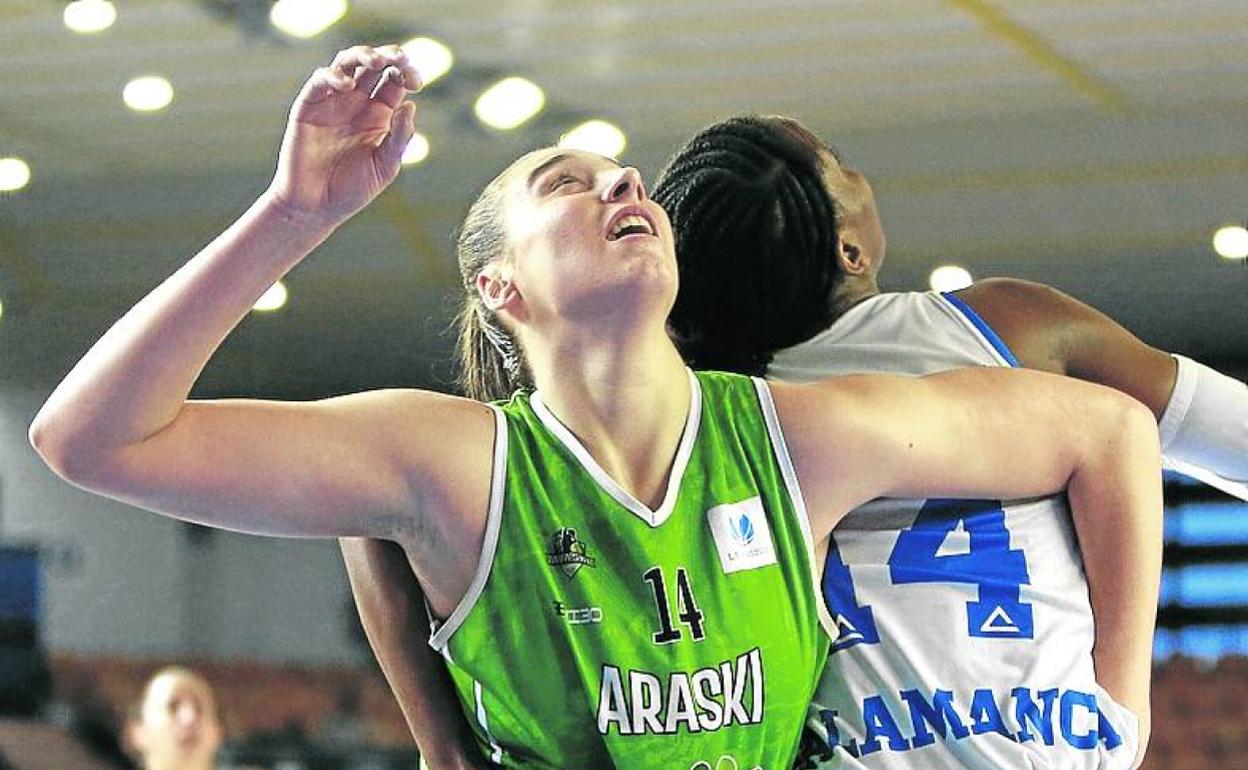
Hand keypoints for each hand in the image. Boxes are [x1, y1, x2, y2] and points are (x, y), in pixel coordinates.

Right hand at [269, 45, 421, 226]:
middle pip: (373, 65)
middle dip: (388, 55)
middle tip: (400, 59)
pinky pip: (319, 81)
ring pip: (346, 63)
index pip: (394, 81)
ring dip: (361, 54)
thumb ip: (399, 137)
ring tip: (375, 60)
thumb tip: (411, 106)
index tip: (417, 81)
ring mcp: (332, 102)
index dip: (406, 73)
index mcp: (379, 114)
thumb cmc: (351, 190)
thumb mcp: (385, 166)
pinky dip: (332, 76)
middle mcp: (356, 102)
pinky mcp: (308, 106)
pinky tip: (347, 84)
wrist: (314, 208)